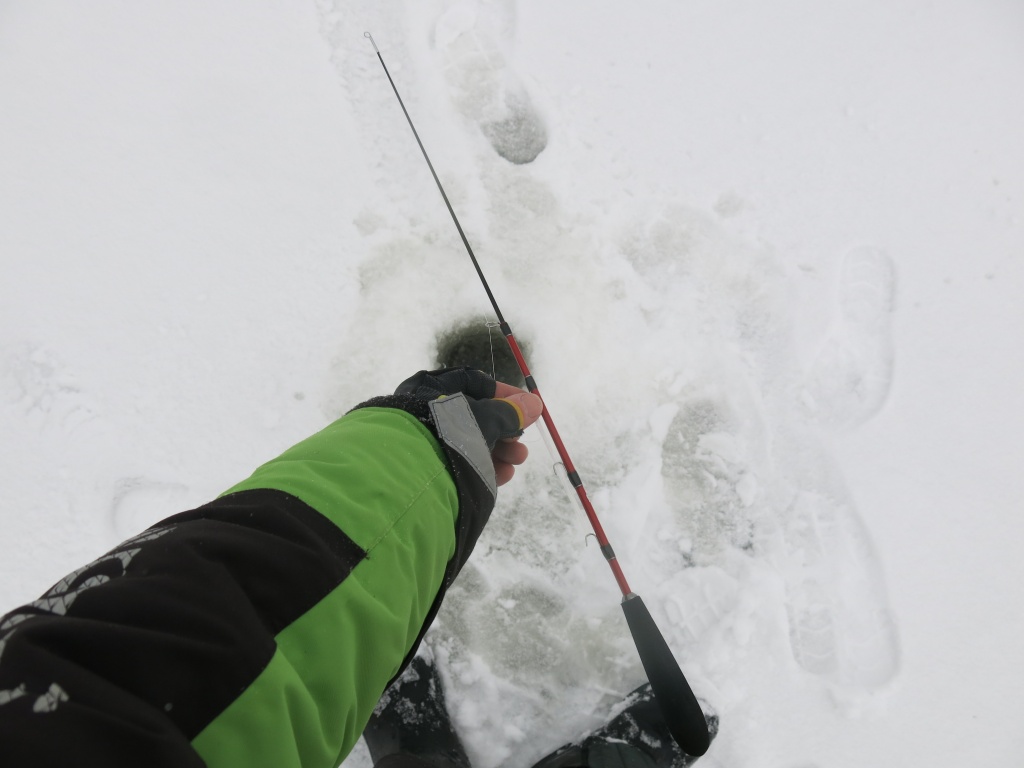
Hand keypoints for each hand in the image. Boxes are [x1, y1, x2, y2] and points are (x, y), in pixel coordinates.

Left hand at [393, 368, 542, 485]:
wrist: (411, 477)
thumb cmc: (448, 435)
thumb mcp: (485, 419)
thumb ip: (511, 412)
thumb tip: (533, 404)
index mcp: (432, 388)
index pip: (475, 383)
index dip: (505, 394)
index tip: (527, 408)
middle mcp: (427, 411)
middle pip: (476, 415)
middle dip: (506, 428)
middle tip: (521, 442)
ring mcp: (428, 439)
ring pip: (471, 439)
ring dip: (500, 449)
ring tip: (517, 461)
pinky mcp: (430, 464)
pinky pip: (461, 459)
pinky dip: (484, 464)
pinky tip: (503, 474)